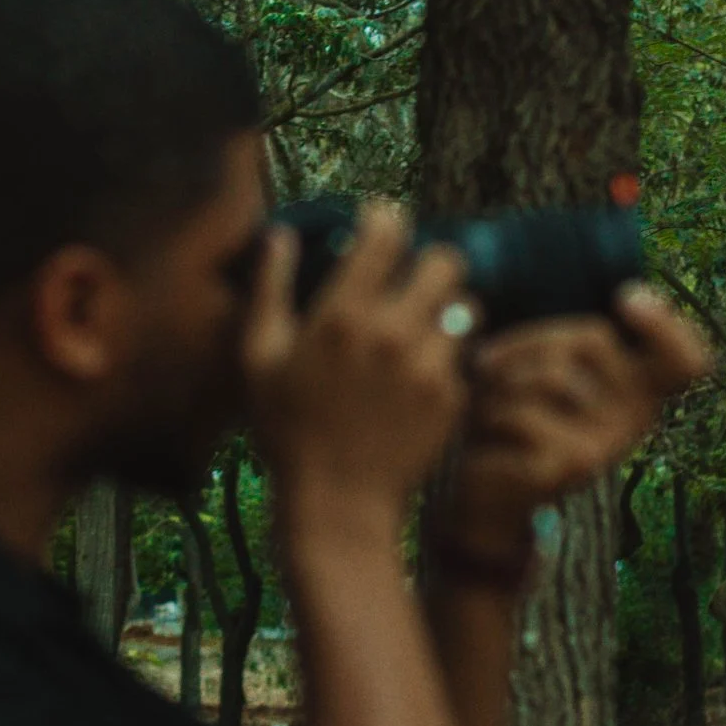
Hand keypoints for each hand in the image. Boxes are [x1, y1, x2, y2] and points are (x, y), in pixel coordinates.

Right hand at [244, 202, 471, 547]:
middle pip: (446, 260)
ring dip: (446, 313)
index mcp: (343, 313)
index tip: (383, 227)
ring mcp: (429, 365)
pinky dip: (447, 362)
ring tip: (422, 334)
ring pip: (465, 308)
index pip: (389, 232)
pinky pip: (464, 358)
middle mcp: (392, 330)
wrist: (337, 504)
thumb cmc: (288, 432)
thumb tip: (280, 237)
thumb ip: (270, 290)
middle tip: (413, 284)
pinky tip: (420, 383)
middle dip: (430, 265)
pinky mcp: (453, 397)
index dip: (388, 220)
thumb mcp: (259, 359)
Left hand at [434, 285, 710, 573]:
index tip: (629, 297)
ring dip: (499, 382)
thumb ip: (569, 342)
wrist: (487, 492)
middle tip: (494, 371)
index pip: (683, 360)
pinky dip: (488, 417)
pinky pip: (520, 412)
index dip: (667, 326)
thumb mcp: (548, 369)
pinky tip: (489, 440)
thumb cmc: (515, 413)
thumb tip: (576, 305)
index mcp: (638, 389)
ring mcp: (607, 444)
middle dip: (528, 343)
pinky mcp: (570, 466)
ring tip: (488, 407)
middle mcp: (635, 418)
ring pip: (549, 375)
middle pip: (592, 339)